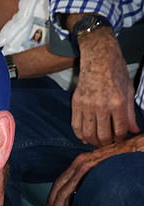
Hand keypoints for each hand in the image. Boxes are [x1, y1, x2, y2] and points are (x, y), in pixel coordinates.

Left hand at [47, 135, 143, 205]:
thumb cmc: (123, 158)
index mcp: (81, 162)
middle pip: (60, 189)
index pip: (61, 182)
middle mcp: (80, 163)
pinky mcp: (92, 169)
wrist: (137, 147)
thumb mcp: (100, 169)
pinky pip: (77, 191)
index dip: (54, 198)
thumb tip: (81, 198)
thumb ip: (89, 180)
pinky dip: (72, 205)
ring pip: (66, 192)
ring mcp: (86, 166)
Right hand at [72, 29, 138, 145]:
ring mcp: (87, 105)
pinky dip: (80, 135)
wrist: (98, 58)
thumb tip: (134, 130)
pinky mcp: (76, 104)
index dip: (120, 139)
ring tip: (97, 142)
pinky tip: (85, 137)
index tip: (119, 140)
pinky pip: (76, 127)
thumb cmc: (115, 71)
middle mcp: (102, 105)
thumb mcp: (128, 91)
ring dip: (93, 142)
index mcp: (118, 102)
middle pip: (103, 136)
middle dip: (107, 143)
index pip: (119, 130)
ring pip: (89, 134)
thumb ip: (130, 113)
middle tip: (108, 143)